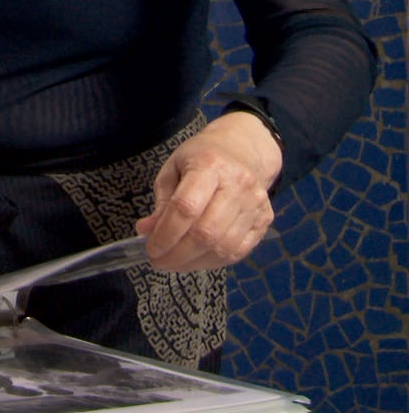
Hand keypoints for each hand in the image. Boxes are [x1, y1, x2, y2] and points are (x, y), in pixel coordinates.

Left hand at [135, 111, 282, 271]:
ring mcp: (256, 203)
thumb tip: (146, 231)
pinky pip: (238, 251)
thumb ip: (162, 202)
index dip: (166, 234)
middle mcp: (238, 184)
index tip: (150, 249)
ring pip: (223, 247)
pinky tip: (194, 260)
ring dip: (193, 262)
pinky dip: (213, 262)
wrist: (242, 150)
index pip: (186, 208)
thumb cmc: (200, 158)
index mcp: (210, 165)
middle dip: (177, 254)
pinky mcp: (265, 219)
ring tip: (172, 262)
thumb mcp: (172, 170)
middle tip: (157, 262)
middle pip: (206, 233)